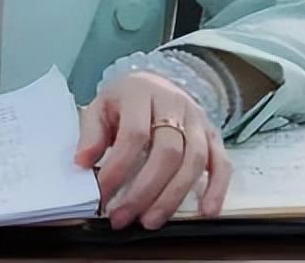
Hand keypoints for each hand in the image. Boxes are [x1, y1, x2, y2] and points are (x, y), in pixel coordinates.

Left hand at [74, 71, 231, 229]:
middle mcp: (174, 103)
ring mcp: (198, 119)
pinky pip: (222, 163)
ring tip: (150, 221)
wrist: (155, 82)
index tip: (103, 194)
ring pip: (194, 161)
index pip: (134, 135)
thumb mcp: (101, 107)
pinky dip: (218, 189)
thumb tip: (82, 162)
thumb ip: (91, 133)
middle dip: (144, 191)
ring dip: (172, 197)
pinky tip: (206, 211)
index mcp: (142, 93)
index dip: (118, 168)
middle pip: (167, 152)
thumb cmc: (125, 101)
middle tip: (123, 217)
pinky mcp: (213, 135)